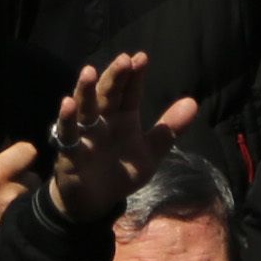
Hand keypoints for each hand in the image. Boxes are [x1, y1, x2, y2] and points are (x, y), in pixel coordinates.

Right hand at [0, 103, 38, 260]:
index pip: (27, 151)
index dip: (21, 150)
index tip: (11, 155)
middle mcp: (11, 192)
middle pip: (32, 172)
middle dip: (21, 173)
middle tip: (6, 178)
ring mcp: (18, 211)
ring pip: (32, 191)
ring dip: (23, 190)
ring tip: (5, 196)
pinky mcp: (21, 225)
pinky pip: (30, 208)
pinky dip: (24, 206)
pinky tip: (8, 209)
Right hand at [42, 51, 199, 226]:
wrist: (96, 202)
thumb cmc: (121, 171)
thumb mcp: (150, 153)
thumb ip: (168, 130)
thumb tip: (193, 102)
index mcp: (123, 118)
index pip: (130, 93)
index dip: (135, 76)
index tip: (141, 58)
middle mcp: (103, 120)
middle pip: (108, 95)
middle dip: (115, 77)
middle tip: (123, 59)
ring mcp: (85, 134)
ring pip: (85, 108)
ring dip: (86, 90)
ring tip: (89, 71)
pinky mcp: (70, 151)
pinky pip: (67, 133)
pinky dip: (67, 119)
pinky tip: (67, 104)